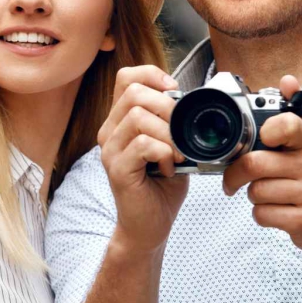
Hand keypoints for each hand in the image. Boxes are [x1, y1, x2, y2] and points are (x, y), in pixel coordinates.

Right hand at [97, 65, 188, 255]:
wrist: (149, 227)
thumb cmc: (161, 187)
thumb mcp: (171, 145)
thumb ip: (172, 122)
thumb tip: (192, 101)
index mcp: (121, 121)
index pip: (126, 77)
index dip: (152, 75)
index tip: (174, 91)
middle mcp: (109, 132)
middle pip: (134, 93)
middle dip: (168, 107)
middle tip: (182, 132)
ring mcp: (110, 150)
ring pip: (138, 117)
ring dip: (168, 134)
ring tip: (177, 155)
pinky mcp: (117, 169)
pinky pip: (143, 145)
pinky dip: (164, 153)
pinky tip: (169, 168)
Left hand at [221, 74, 301, 256]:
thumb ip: (295, 112)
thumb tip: (287, 80)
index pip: (284, 125)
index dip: (264, 131)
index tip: (259, 141)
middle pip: (254, 164)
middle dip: (235, 174)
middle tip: (234, 179)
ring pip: (255, 192)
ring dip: (252, 196)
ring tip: (266, 194)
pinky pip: (262, 214)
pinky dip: (261, 215)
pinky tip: (276, 210)